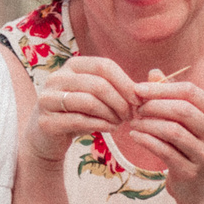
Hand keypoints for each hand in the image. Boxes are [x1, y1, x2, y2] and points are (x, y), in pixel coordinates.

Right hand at [23, 56, 142, 163]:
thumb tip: (157, 76)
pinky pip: (79, 120)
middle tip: (130, 115)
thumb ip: (125, 86)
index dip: (125, 82)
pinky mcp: (46, 120)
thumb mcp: (100, 96)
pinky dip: (100, 125)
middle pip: (98, 84)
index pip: (104, 66)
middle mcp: (57, 77)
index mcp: (72, 65)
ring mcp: (48, 98)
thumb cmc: (80, 113)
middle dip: (120, 102)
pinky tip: (109, 128)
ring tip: (119, 123)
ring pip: (88, 102)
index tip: (139, 100)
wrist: (48, 138)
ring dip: (110, 114)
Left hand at [123, 77, 203, 203]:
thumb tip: (154, 72)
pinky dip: (146, 140)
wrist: (200, 189)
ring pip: (172, 130)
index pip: (191, 92)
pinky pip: (164, 151)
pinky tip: (135, 135)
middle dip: (154, 105)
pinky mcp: (192, 172)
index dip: (162, 88)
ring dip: (147, 123)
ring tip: (133, 121)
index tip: (137, 88)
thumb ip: (172, 96)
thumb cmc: (190, 146)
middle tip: (135, 106)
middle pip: (183, 110)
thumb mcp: (186, 120)